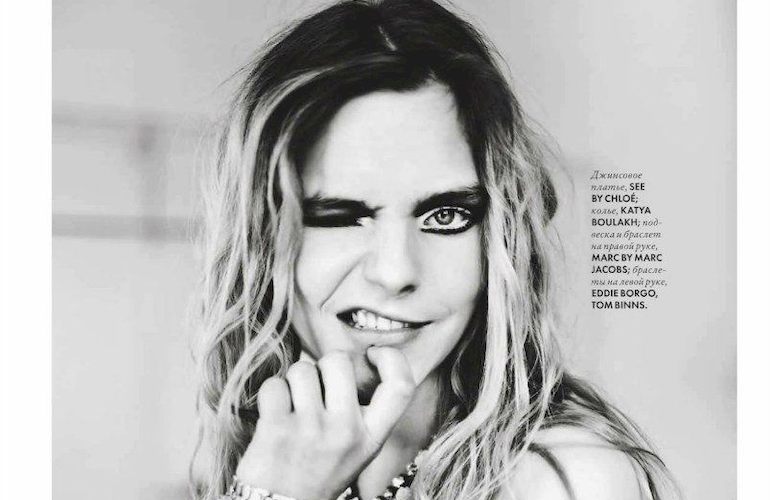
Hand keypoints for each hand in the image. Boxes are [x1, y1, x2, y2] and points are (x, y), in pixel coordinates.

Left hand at [234, 346, 416, 499]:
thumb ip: (361, 412)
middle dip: (321, 366)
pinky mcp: (276, 429)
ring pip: (301, 369)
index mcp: (371, 438)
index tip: (372, 354)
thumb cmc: (318, 472)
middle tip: (315, 390)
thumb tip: (354, 360)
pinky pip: (274, 385)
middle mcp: (346, 432)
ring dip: (292, 382)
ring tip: (292, 408)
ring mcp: (311, 429)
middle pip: (338, 361)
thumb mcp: (356, 450)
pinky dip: (270, 395)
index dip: (391, 358)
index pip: (400, 385)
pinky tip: (273, 416)